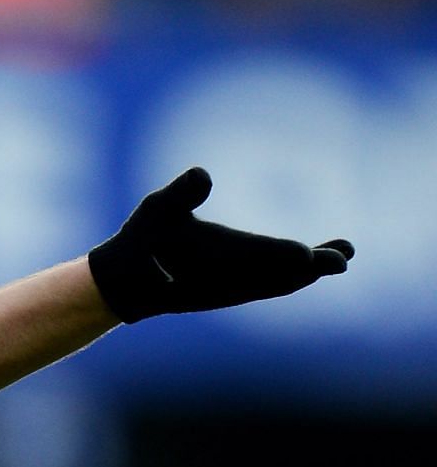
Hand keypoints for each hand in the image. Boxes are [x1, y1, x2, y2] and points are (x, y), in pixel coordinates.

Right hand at [89, 167, 351, 325]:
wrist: (122, 284)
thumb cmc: (139, 242)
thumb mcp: (155, 209)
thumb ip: (181, 192)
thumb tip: (204, 174)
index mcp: (217, 259)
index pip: (261, 257)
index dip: (287, 256)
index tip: (312, 256)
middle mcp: (230, 280)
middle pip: (281, 274)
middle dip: (313, 265)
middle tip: (344, 256)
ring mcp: (231, 290)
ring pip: (278, 282)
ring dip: (307, 272)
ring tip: (338, 257)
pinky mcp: (229, 293)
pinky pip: (269, 286)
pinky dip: (290, 278)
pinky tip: (301, 271)